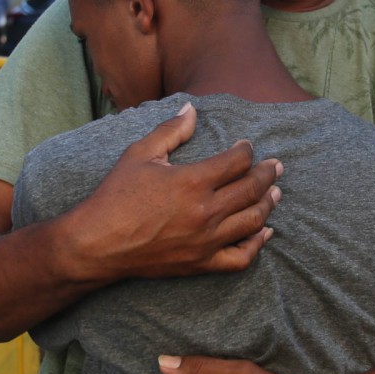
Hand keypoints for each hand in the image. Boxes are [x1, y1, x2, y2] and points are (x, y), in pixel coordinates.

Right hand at [64, 102, 282, 283]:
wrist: (98, 244)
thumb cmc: (115, 196)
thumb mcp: (139, 154)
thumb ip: (171, 131)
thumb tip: (192, 110)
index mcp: (193, 181)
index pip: (237, 161)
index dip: (246, 151)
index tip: (247, 147)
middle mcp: (206, 211)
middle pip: (252, 189)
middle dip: (268, 174)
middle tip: (276, 166)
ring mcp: (207, 240)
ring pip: (253, 220)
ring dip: (268, 204)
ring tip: (276, 193)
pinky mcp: (202, 263)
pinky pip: (241, 257)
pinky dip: (257, 244)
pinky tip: (264, 232)